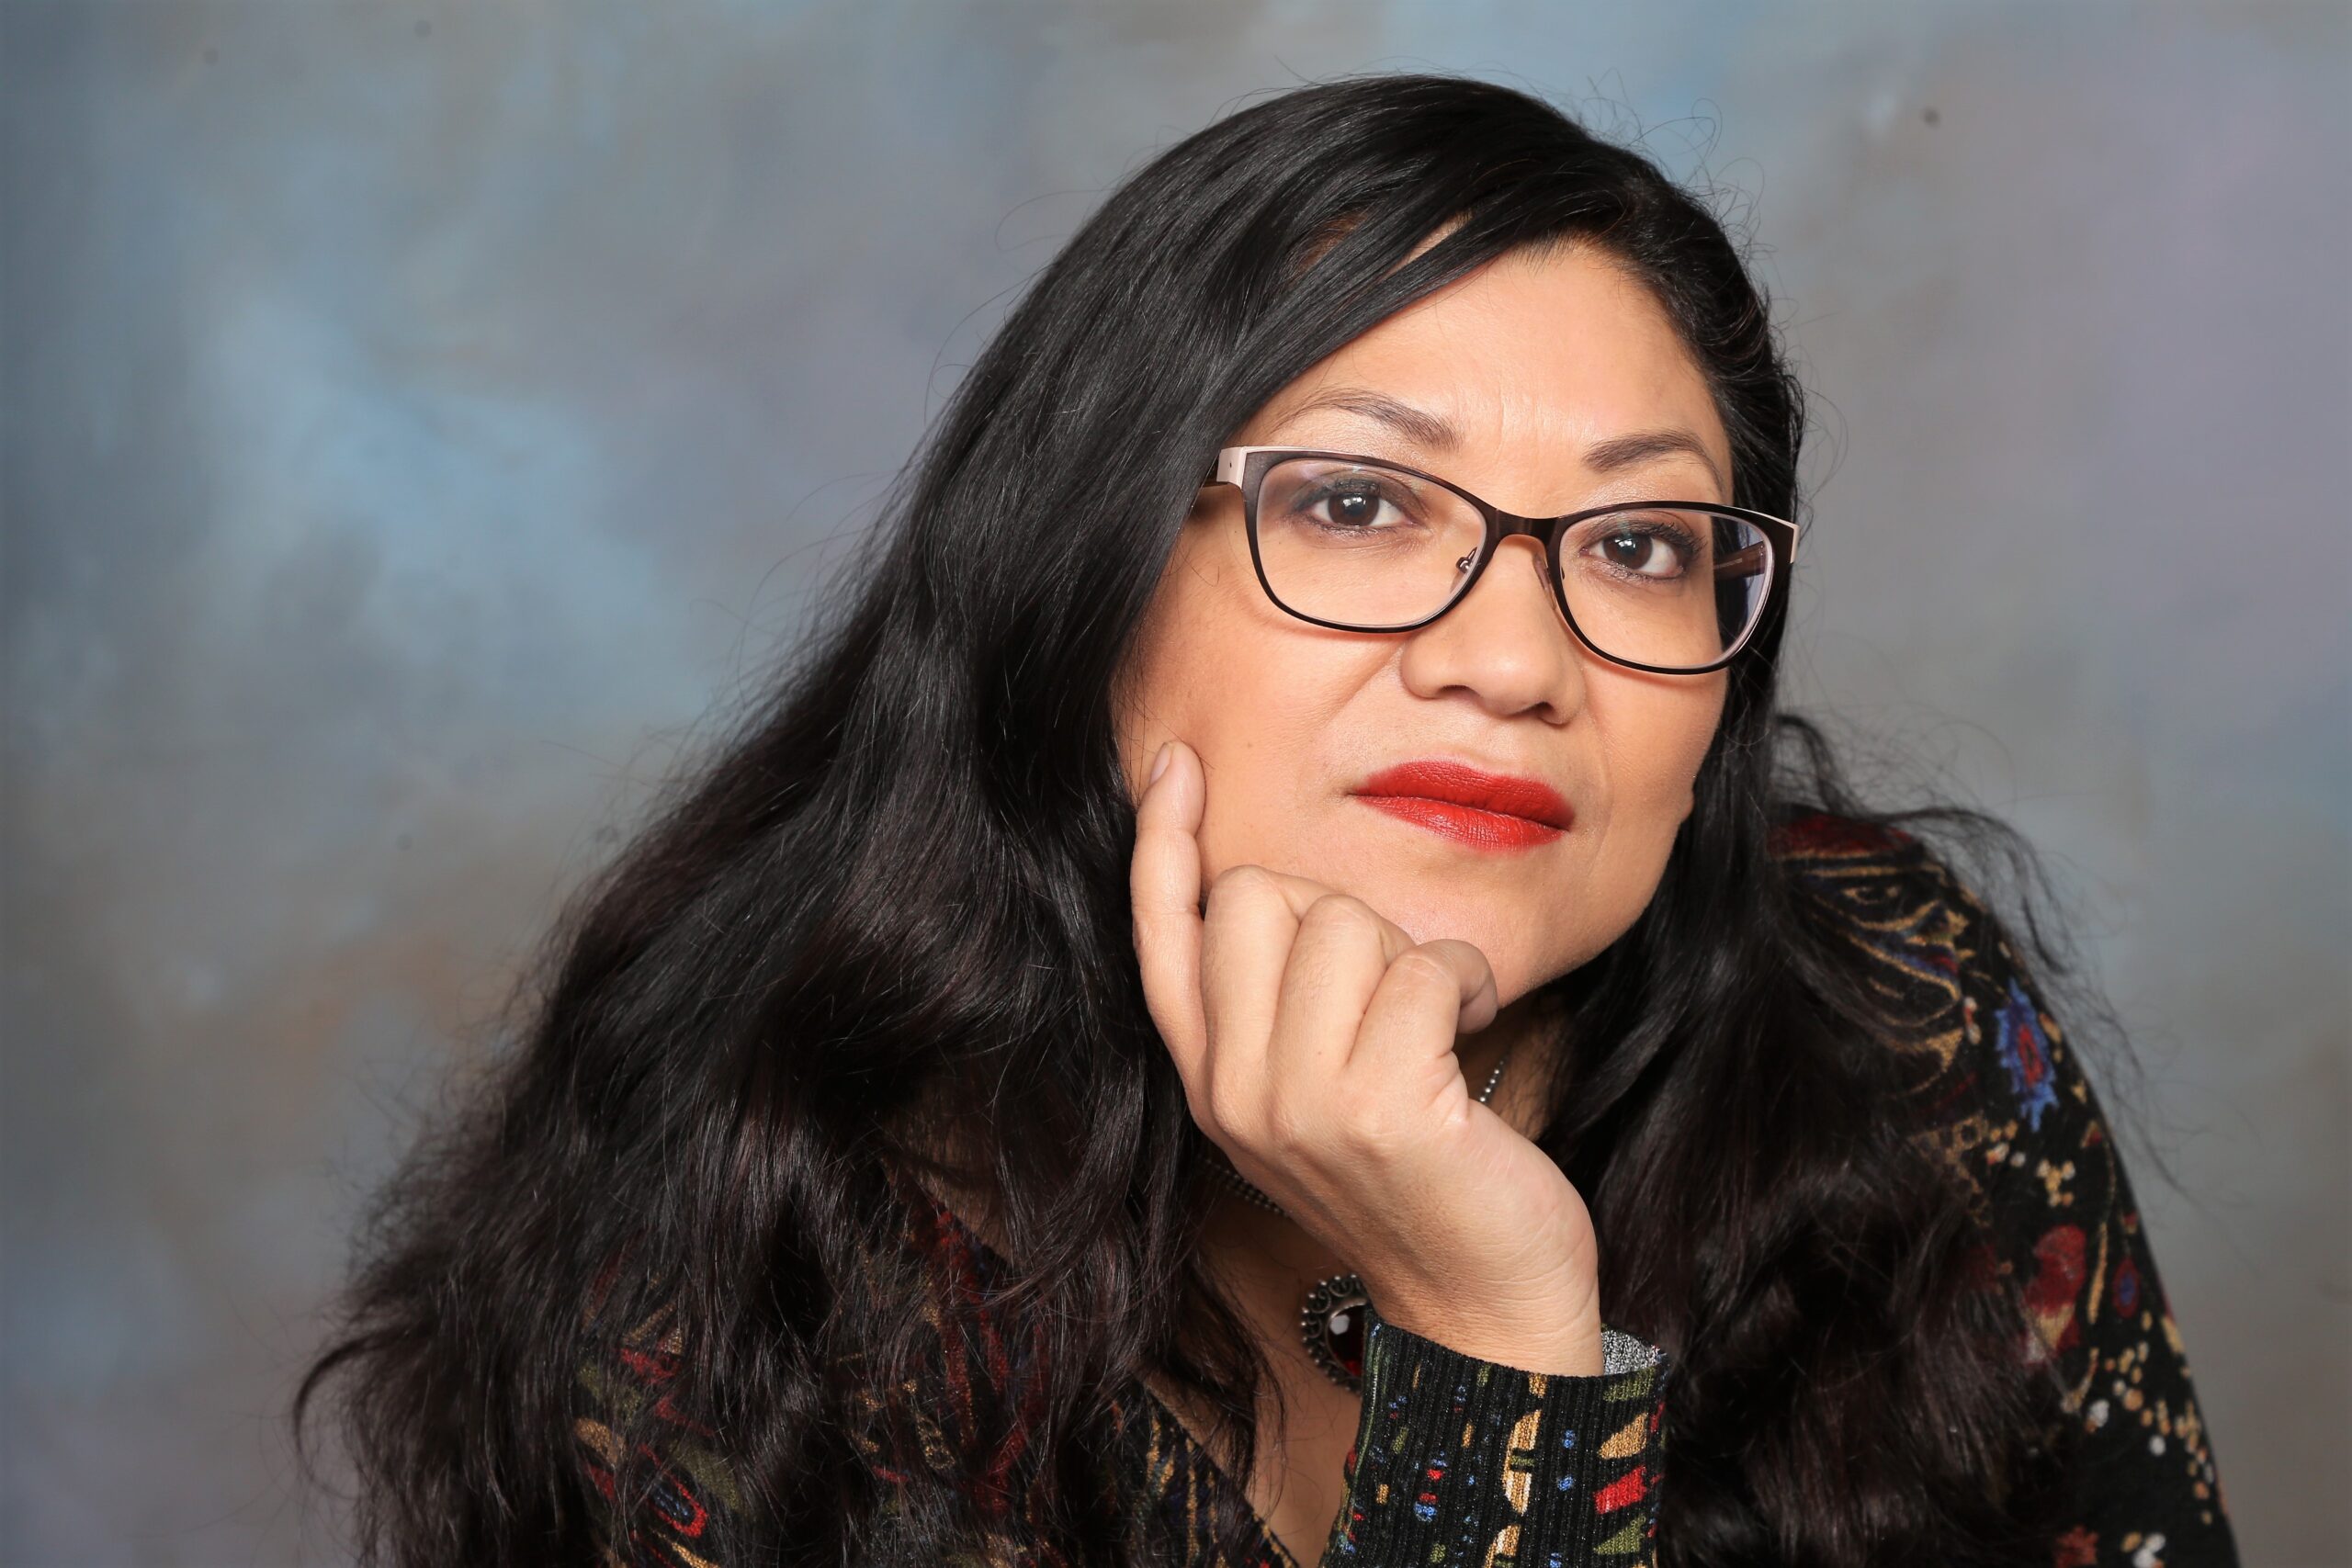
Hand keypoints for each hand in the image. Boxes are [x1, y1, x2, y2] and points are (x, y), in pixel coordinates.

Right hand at [1130, 738, 1603, 1376]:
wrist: (1483, 1305)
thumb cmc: (1421, 1180)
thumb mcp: (1315, 1095)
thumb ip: (1274, 1006)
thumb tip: (1268, 884)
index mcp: (1207, 1080)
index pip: (1161, 933)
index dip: (1163, 841)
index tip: (1177, 765)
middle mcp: (1231, 1091)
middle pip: (1256, 895)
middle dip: (1340, 914)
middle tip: (1387, 997)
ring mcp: (1295, 1103)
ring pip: (1341, 920)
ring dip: (1413, 955)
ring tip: (1433, 1028)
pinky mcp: (1377, 1107)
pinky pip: (1419, 968)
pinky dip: (1465, 984)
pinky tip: (1469, 1038)